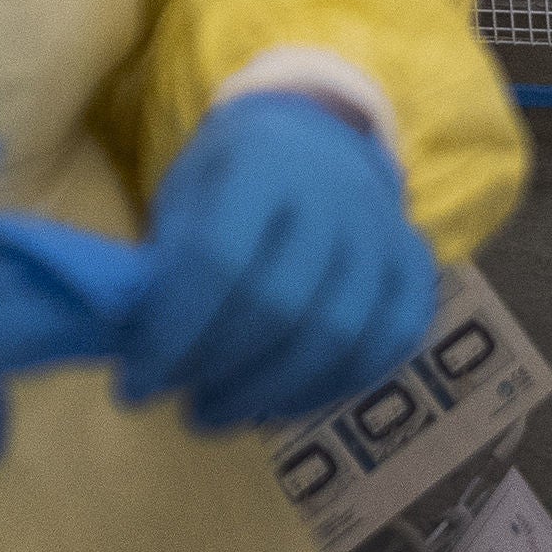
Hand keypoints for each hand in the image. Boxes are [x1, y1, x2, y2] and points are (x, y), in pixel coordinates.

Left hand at [116, 93, 436, 430]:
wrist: (312, 138)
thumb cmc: (230, 177)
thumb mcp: (185, 196)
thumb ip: (168, 265)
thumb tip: (142, 352)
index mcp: (261, 161)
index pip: (219, 257)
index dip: (174, 333)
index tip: (136, 385)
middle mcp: (334, 190)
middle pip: (280, 305)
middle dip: (219, 370)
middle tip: (180, 404)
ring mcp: (385, 228)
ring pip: (338, 334)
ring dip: (270, 392)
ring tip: (219, 412)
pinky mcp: (415, 264)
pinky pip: (391, 342)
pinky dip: (334, 386)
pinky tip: (282, 402)